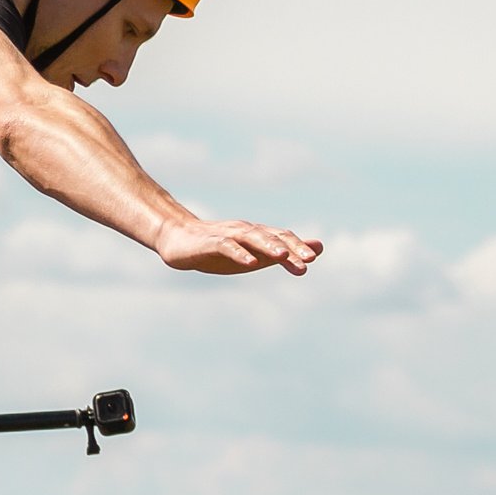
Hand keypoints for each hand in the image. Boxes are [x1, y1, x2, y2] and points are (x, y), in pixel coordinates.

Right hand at [155, 217, 321, 275]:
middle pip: (271, 236)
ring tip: (282, 256)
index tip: (313, 259)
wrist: (177, 239)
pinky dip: (239, 253)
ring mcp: (228, 235)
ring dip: (268, 246)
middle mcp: (245, 231)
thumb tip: (318, 250)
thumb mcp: (255, 253)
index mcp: (257, 235)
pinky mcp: (210, 242)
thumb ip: (285, 253)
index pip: (282, 238)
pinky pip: (227, 246)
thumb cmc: (218, 249)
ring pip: (251, 238)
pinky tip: (250, 263)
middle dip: (290, 248)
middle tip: (308, 260)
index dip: (298, 247)